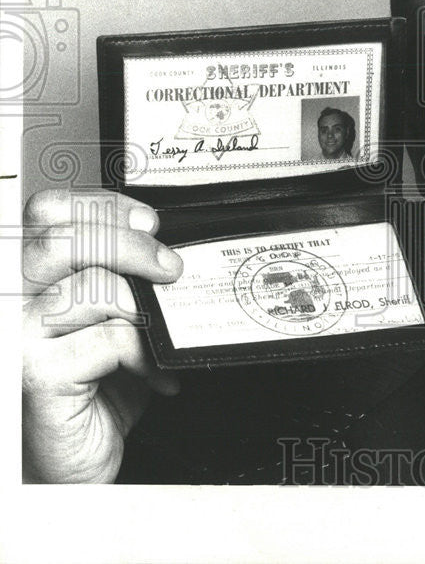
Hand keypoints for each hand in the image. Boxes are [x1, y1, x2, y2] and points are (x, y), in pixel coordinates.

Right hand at [21, 190, 183, 482]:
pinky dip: (143, 352)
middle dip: (130, 246)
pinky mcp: (36, 375)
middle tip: (171, 269)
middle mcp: (13, 300)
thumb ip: (126, 277)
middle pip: (63, 239)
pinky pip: (105, 340)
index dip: (102, 206)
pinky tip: (155, 372)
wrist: (79, 456)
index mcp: (31, 276)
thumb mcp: (116, 318)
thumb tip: (169, 247)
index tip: (148, 223)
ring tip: (165, 330)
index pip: (49, 211)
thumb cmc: (98, 386)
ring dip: (143, 306)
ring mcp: (17, 337)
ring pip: (87, 287)